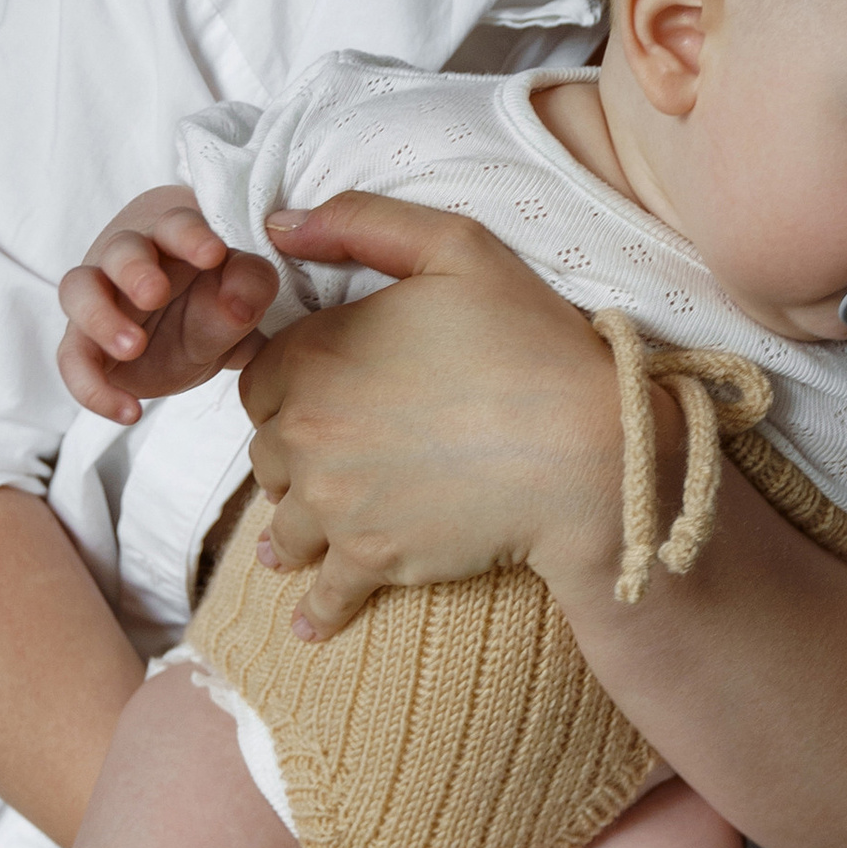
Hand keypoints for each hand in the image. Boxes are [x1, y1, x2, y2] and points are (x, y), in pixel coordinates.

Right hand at [58, 187, 281, 422]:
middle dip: (134, 270)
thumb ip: (250, 286)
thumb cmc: (215, 298)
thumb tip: (237, 302)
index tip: (213, 254)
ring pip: (78, 290)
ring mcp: (99, 295)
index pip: (175, 223)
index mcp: (173, 234)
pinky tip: (128, 411)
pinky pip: (72, 359)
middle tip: (155, 294)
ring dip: (100, 317)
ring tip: (132, 347)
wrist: (194, 336)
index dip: (190, 236)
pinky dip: (92, 387)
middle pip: (119, 250)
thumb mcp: (243, 294)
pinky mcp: (83, 340)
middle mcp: (128, 257)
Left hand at [240, 192, 630, 637]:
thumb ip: (362, 222)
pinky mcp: (371, 561)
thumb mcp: (456, 249)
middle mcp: (306, 432)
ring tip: (295, 544)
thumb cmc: (532, 343)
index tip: (323, 390)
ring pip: (284, 523)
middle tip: (329, 459)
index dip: (288, 380)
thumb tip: (277, 223)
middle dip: (292, 453)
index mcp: (313, 355)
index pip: (259, 376)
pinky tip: (308, 625)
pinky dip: (316, 611)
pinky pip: (324, 594)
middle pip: (267, 451)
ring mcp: (334, 504)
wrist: (587, 452)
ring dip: (292, 530)